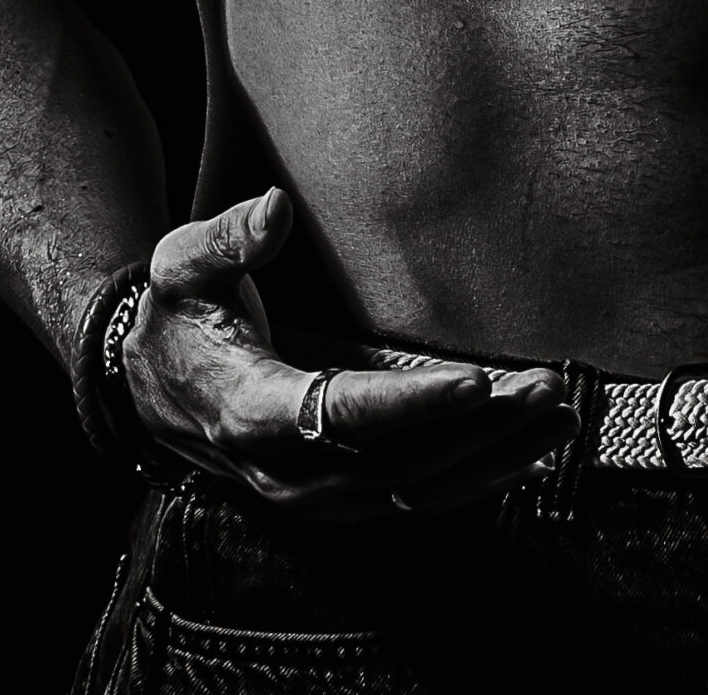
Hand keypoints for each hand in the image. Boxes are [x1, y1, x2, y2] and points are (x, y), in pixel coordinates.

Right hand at [119, 187, 580, 519]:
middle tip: (547, 390)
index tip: (477, 382)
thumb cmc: (176, 314)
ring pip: (416, 489)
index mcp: (252, 408)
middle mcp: (287, 469)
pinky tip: (528, 456)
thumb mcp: (183, 264)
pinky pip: (414, 498)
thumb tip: (275, 209)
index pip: (343, 413)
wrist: (148, 387)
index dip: (412, 403)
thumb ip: (230, 237)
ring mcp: (313, 494)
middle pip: (398, 461)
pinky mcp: (336, 497)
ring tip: (558, 418)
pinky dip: (473, 480)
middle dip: (479, 430)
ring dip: (491, 459)